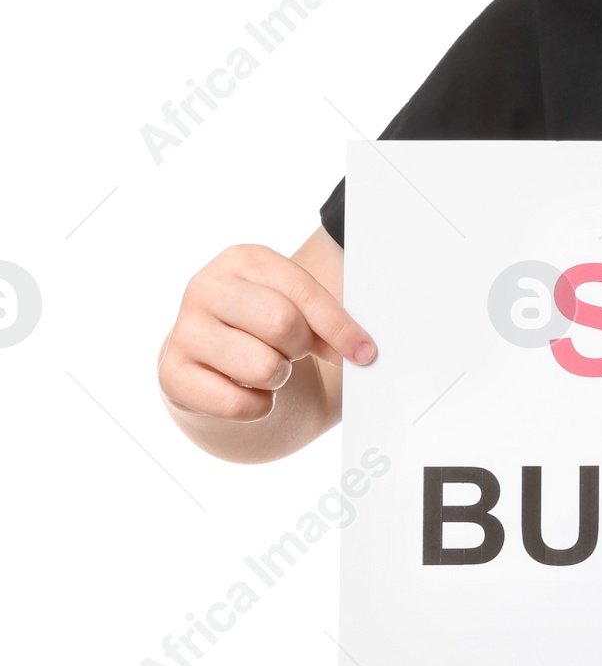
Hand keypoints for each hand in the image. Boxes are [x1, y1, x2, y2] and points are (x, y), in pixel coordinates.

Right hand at [158, 243, 374, 421]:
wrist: (209, 357)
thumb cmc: (263, 325)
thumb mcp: (295, 306)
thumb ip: (327, 318)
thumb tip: (363, 350)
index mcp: (244, 259)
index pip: (303, 292)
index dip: (340, 327)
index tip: (365, 352)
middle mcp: (206, 286)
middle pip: (282, 324)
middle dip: (301, 348)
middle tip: (294, 352)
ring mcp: (184, 329)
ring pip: (263, 367)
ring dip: (279, 377)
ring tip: (267, 366)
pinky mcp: (171, 374)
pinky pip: (237, 404)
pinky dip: (258, 406)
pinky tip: (248, 390)